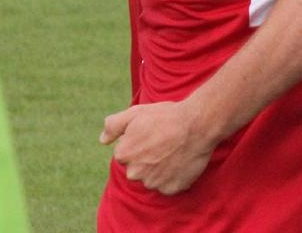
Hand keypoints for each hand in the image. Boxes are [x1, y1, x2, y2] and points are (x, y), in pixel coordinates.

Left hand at [100, 101, 217, 194]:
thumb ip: (113, 125)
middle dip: (146, 160)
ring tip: (174, 152)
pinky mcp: (171, 189)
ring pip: (152, 179)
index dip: (139, 144)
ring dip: (159, 170)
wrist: (199, 124)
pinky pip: (168, 186)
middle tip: (163, 144)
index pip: (125, 154)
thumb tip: (102, 140)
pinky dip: (173, 177)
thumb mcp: (136, 112)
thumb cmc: (167, 116)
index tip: (152, 136)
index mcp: (124, 154)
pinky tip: (181, 162)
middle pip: (137, 169)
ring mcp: (153, 182)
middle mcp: (135, 172)